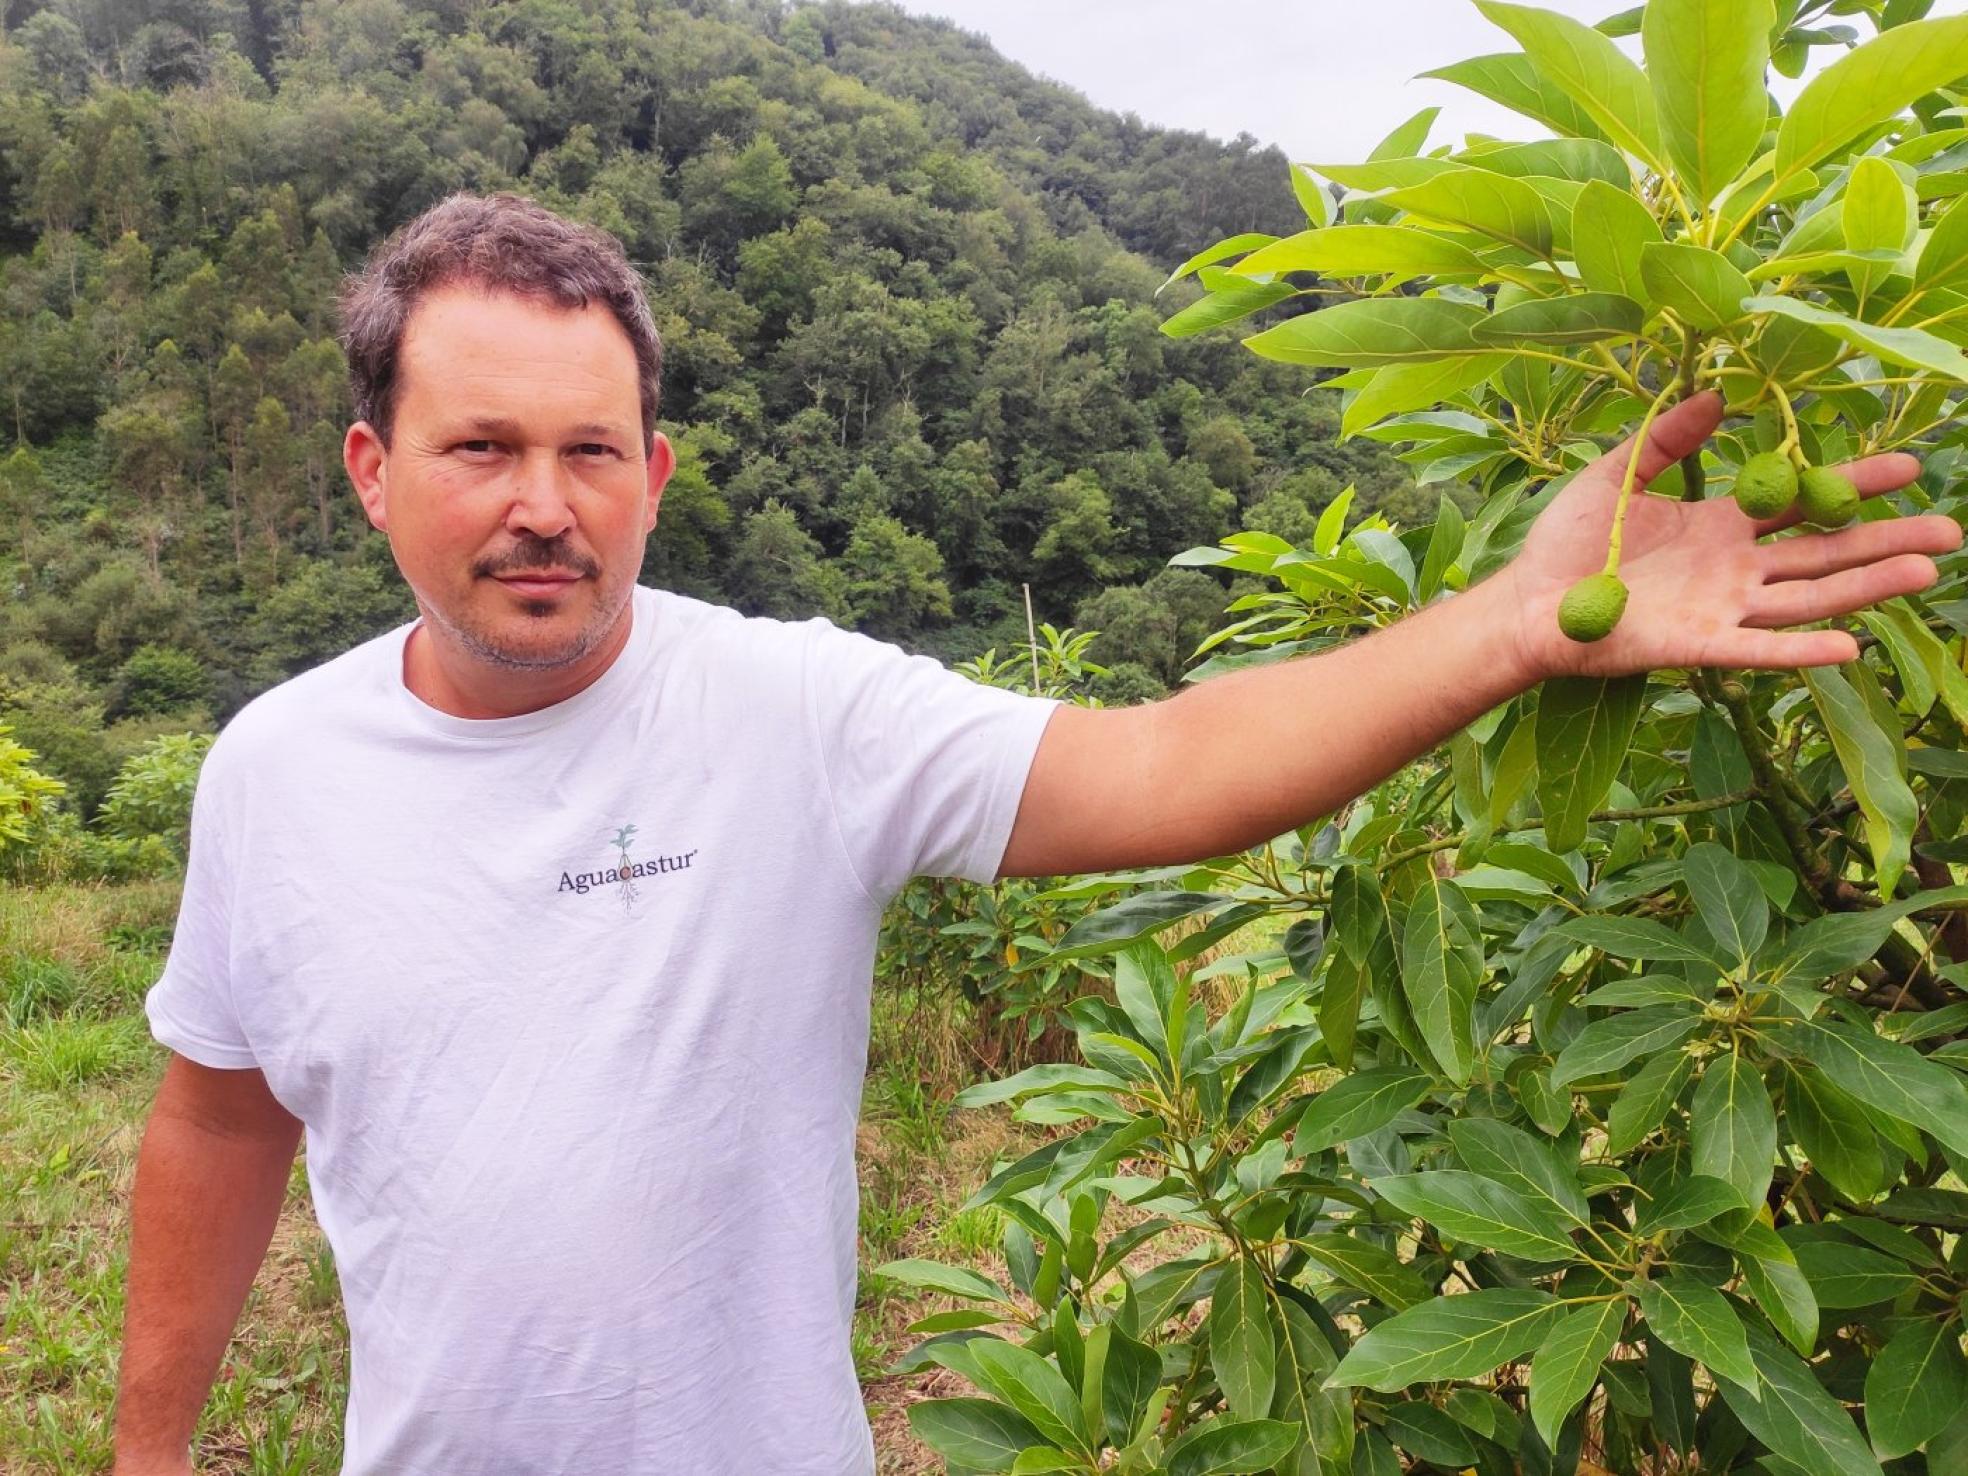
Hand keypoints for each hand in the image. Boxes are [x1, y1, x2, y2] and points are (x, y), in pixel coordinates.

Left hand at [1499, 389, 1963, 680]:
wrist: (1526, 602)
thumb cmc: (1566, 544)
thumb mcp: (1616, 474)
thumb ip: (1667, 438)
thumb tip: (1718, 394)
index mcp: (1721, 526)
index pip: (1803, 501)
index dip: (1854, 483)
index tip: (1910, 464)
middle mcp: (1734, 569)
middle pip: (1825, 552)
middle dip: (1887, 540)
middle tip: (1951, 530)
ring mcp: (1720, 609)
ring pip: (1807, 598)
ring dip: (1865, 586)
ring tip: (1926, 571)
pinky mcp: (1697, 645)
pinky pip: (1757, 649)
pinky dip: (1800, 651)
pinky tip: (1851, 646)